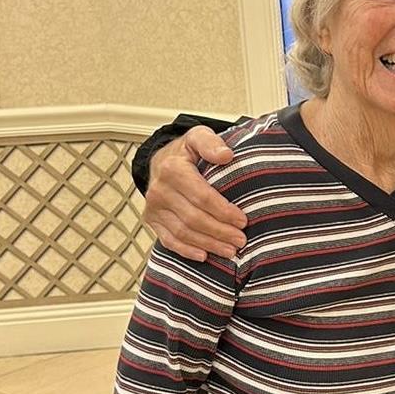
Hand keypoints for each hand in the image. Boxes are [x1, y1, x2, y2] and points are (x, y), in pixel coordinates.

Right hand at [145, 127, 246, 260]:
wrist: (162, 161)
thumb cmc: (187, 152)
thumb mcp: (199, 137)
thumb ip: (211, 143)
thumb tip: (226, 155)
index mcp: (172, 170)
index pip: (202, 197)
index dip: (223, 211)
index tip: (243, 221)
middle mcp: (159, 190)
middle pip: (194, 218)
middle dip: (220, 232)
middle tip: (241, 240)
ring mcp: (153, 208)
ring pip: (183, 232)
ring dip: (208, 244)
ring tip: (230, 250)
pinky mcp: (151, 220)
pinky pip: (168, 240)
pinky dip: (186, 251)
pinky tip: (204, 256)